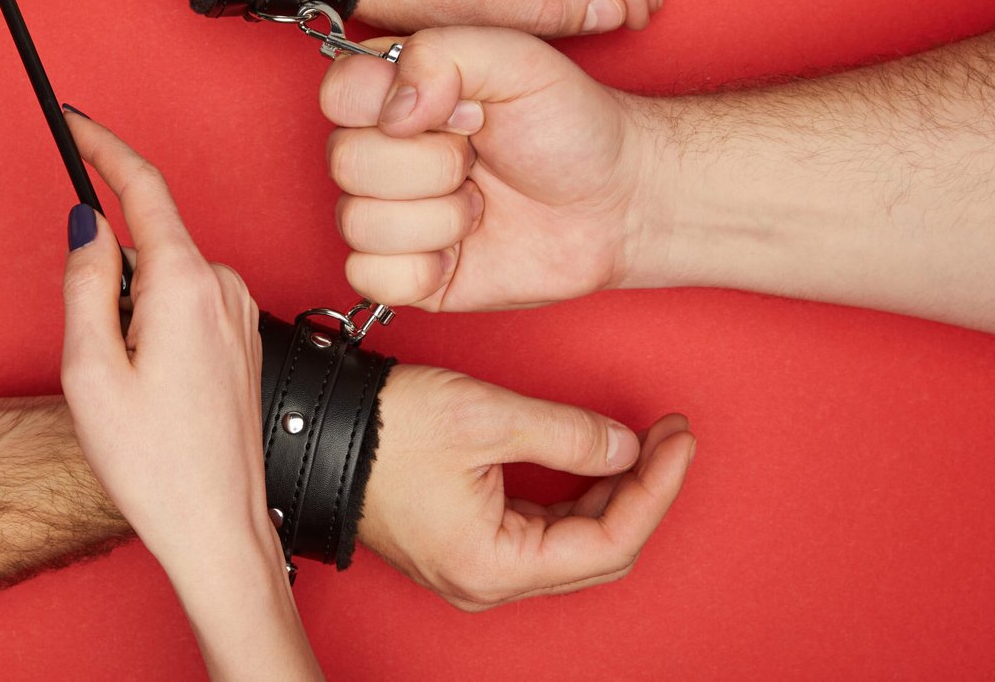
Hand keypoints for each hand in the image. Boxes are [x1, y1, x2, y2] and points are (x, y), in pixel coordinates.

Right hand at [58, 114, 318, 679]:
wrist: (220, 527)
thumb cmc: (157, 463)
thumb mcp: (90, 370)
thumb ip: (85, 281)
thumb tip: (87, 223)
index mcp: (185, 283)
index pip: (142, 185)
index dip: (102, 145)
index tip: (74, 121)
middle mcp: (224, 285)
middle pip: (147, 244)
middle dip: (107, 284)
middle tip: (98, 363)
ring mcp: (240, 311)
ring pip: (164, 281)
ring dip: (131, 317)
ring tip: (130, 394)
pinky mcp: (245, 335)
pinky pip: (186, 307)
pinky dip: (155, 330)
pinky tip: (155, 392)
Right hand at [321, 26, 659, 309]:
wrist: (617, 200)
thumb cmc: (571, 125)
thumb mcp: (519, 58)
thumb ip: (444, 54)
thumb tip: (393, 113)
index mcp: (397, 92)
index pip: (338, 94)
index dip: (393, 106)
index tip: (464, 109)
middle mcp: (384, 151)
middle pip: (345, 163)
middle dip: (430, 166)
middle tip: (480, 158)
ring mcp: (391, 214)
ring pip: (356, 224)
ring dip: (437, 218)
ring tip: (480, 204)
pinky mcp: (407, 272)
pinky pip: (369, 277)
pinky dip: (423, 268)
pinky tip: (463, 250)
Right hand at [359, 366, 693, 609]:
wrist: (315, 428)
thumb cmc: (385, 428)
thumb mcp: (486, 415)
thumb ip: (568, 434)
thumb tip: (627, 447)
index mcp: (493, 565)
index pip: (608, 543)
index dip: (656, 489)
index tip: (680, 440)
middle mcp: (487, 580)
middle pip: (597, 551)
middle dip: (643, 491)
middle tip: (671, 435)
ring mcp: (476, 565)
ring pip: (572, 542)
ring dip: (613, 492)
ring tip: (644, 439)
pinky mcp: (467, 542)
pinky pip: (542, 531)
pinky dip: (576, 494)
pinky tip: (596, 456)